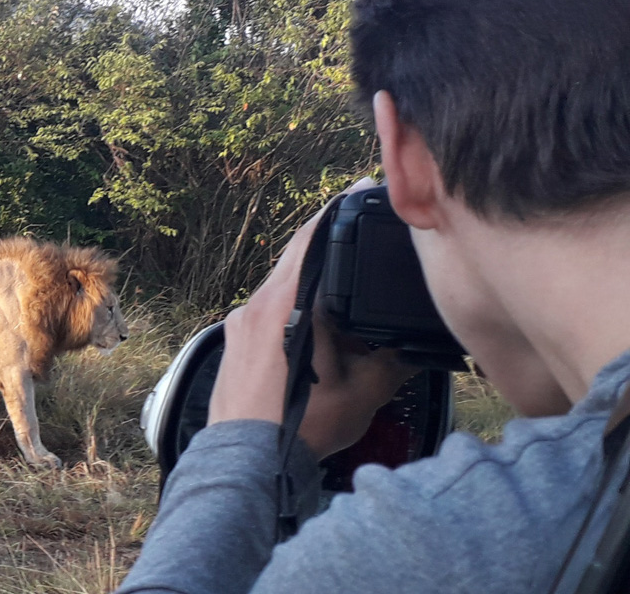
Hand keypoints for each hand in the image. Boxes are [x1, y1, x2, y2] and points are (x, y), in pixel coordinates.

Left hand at [206, 178, 416, 458]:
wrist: (244, 462)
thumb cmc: (298, 429)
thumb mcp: (361, 394)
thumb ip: (392, 361)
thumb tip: (419, 343)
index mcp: (281, 304)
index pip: (309, 242)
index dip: (334, 213)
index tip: (358, 190)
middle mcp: (254, 305)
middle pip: (292, 257)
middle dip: (324, 238)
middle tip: (355, 216)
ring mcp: (239, 323)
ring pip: (278, 284)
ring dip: (307, 275)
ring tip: (342, 268)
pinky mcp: (234, 342)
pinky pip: (266, 308)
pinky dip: (291, 301)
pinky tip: (314, 314)